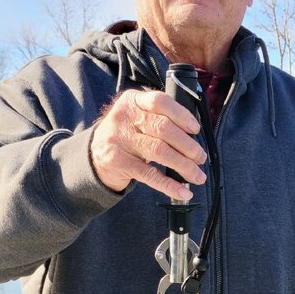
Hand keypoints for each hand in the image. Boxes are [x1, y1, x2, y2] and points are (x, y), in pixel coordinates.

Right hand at [90, 89, 206, 198]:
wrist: (93, 156)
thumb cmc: (125, 135)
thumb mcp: (135, 117)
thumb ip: (158, 117)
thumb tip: (193, 136)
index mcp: (132, 101)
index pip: (160, 102)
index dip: (181, 115)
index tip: (196, 129)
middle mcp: (124, 118)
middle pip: (163, 128)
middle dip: (188, 145)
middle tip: (200, 157)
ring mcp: (120, 140)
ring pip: (159, 151)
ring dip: (184, 165)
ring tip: (197, 175)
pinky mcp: (119, 162)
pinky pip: (150, 174)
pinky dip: (169, 185)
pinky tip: (183, 192)